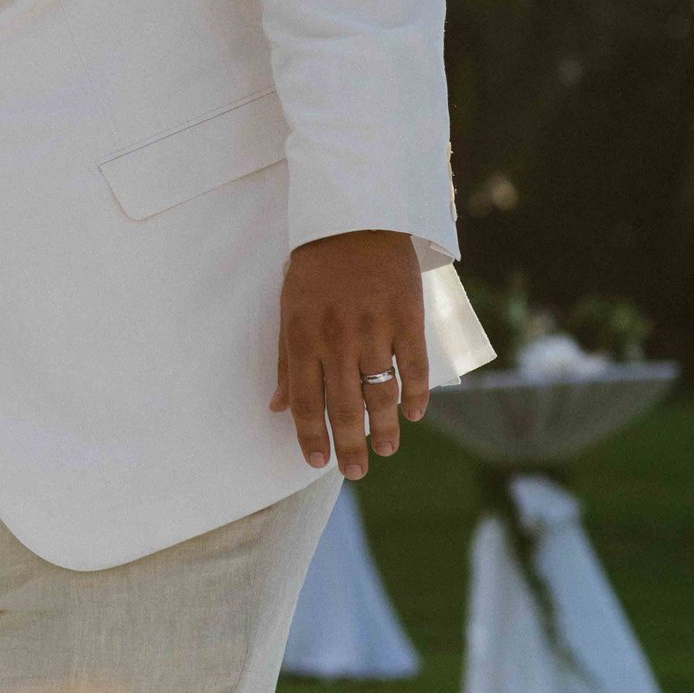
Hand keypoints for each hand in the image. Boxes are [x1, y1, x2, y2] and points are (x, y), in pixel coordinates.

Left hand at [269, 230, 430, 479]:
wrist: (356, 220)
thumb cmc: (316, 268)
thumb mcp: (289, 309)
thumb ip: (287, 360)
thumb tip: (277, 407)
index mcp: (303, 336)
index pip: (305, 401)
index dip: (311, 435)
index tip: (317, 462)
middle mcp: (338, 338)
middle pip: (344, 406)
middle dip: (350, 445)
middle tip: (355, 472)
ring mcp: (375, 329)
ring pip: (381, 394)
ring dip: (384, 428)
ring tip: (385, 450)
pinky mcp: (407, 319)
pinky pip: (414, 369)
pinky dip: (415, 396)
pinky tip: (412, 414)